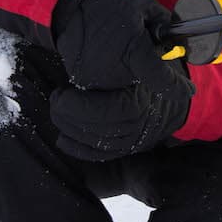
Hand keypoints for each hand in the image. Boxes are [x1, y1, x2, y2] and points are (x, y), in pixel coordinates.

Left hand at [50, 74, 192, 161]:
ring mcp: (127, 143)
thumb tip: (138, 66)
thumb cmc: (143, 79)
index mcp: (136, 107)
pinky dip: (77, 149)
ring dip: (69, 130)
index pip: (103, 112)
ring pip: (93, 143)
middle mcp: (133, 129)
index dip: (77, 106)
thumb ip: (144, 68)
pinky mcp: (120, 151)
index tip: (61, 94)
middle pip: (95, 129)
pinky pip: (96, 155)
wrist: (166, 103)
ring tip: (56, 113)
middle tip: (55, 101)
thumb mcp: (144, 66)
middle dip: (69, 116)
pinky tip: (62, 139)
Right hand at [54, 0, 177, 92]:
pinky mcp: (81, 81)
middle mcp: (114, 70)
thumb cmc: (110, 3)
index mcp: (133, 50)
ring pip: (124, 85)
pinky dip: (110, 72)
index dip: (179, 88)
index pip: (162, 80)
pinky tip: (105, 53)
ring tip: (117, 47)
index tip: (189, 89)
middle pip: (143, 82)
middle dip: (146, 69)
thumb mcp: (146, 8)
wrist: (71, 3)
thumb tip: (182, 43)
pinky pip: (105, 84)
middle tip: (136, 47)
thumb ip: (167, 27)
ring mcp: (95, 79)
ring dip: (127, 72)